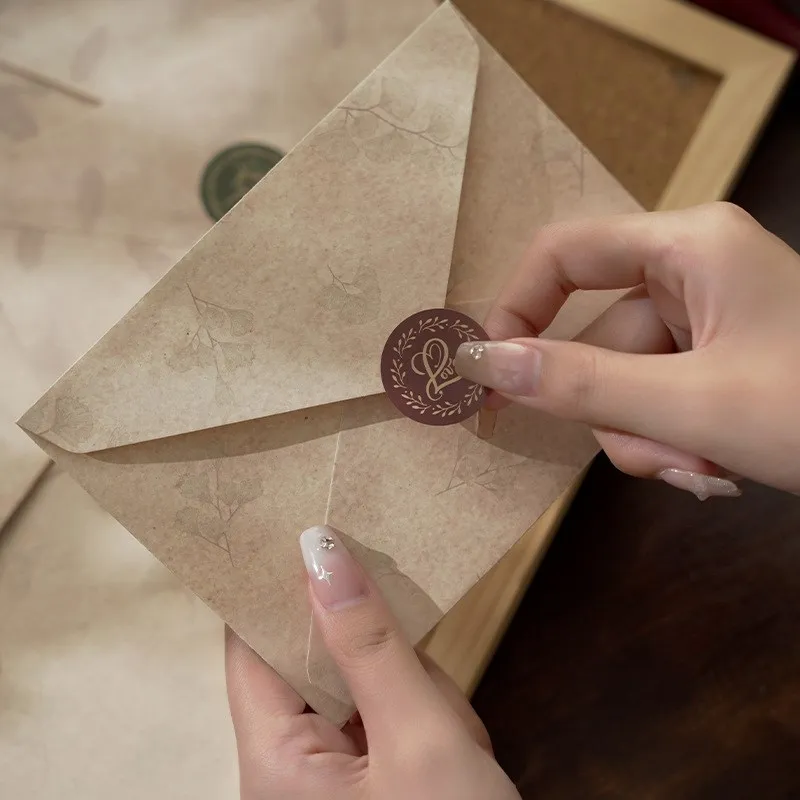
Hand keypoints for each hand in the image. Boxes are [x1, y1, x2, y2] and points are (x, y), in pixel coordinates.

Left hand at [226, 525, 519, 799]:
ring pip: (366, 683)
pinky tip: (458, 749)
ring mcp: (335, 773)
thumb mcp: (420, 737)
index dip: (274, 586)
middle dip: (380, 661)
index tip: (311, 530)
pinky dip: (425, 718)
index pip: (250, 644)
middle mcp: (289, 764)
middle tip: (425, 693)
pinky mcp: (371, 776)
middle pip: (320, 659)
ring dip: (416, 696)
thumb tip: (317, 547)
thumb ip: (369, 640)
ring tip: (454, 742)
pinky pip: (389, 714)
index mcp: (273, 759)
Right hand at [455, 202, 799, 498]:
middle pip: (596, 337)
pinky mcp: (718, 362)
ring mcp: (707, 321)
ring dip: (643, 437)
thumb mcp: (690, 404)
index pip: (564, 253)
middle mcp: (692, 271)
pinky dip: (668, 440)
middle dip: (613, 410)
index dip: (515, 308)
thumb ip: (578, 383)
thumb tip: (481, 363)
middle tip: (652, 455)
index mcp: (688, 245)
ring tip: (701, 468)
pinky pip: (656, 399)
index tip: (485, 374)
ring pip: (624, 381)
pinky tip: (711, 467)